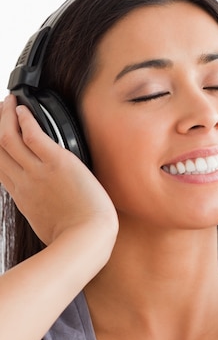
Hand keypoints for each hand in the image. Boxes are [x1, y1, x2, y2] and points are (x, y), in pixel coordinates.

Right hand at [0, 95, 117, 245]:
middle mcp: (23, 180)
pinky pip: (34, 136)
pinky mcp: (58, 163)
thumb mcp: (45, 220)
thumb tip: (45, 204)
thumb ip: (39, 206)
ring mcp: (38, 171)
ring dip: (6, 116)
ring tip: (8, 101)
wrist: (87, 238)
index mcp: (21, 194)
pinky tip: (24, 110)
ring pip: (9, 138)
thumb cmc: (73, 235)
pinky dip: (25, 120)